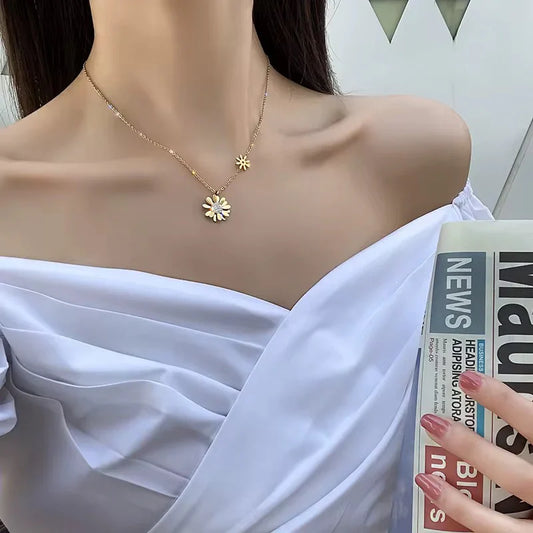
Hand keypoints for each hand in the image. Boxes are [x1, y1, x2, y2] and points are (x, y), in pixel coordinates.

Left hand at [415, 370, 532, 531]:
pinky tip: (441, 508)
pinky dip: (467, 521)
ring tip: (423, 478)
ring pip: (502, 521)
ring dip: (459, 500)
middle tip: (431, 421)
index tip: (468, 379)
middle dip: (470, 449)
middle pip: (514, 475)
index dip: (503, 402)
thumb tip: (523, 390)